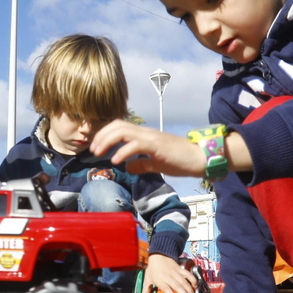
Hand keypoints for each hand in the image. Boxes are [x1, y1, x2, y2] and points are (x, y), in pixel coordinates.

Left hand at [90, 119, 204, 176]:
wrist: (200, 159)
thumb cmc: (181, 161)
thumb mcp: (157, 164)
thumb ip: (142, 164)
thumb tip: (127, 167)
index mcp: (145, 135)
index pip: (120, 126)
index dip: (105, 134)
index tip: (96, 147)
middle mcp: (146, 133)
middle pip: (117, 125)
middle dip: (101, 136)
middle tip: (93, 150)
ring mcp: (151, 138)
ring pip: (123, 130)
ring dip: (107, 140)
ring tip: (99, 153)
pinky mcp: (157, 145)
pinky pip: (136, 144)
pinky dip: (123, 151)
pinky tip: (116, 161)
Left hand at [144, 254, 195, 292]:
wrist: (158, 255)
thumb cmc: (153, 268)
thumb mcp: (148, 279)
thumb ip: (146, 290)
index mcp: (160, 280)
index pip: (166, 288)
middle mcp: (168, 277)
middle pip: (177, 286)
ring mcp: (175, 273)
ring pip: (184, 281)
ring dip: (189, 289)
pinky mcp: (180, 269)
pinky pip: (188, 274)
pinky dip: (192, 279)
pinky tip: (195, 285)